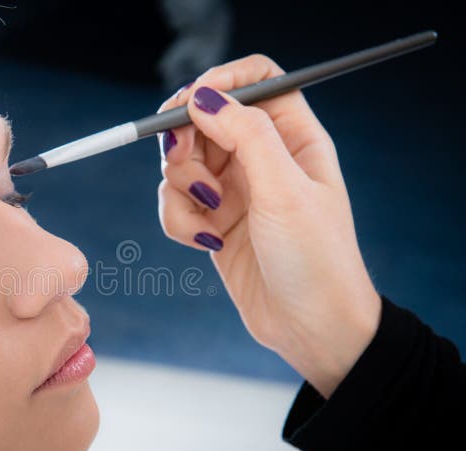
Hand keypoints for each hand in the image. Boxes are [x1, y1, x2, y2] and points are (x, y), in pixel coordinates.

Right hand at [156, 54, 381, 397]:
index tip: (190, 104)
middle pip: (205, 118)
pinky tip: (206, 243)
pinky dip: (179, 220)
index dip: (220, 82)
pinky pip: (175, 202)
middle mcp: (262, 157)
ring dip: (180, 188)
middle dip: (185, 140)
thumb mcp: (285, 192)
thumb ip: (247, 135)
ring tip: (207, 218)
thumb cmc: (315, 260)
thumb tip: (203, 96)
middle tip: (183, 163)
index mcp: (293, 137)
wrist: (310, 329)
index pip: (255, 80)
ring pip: (182, 162)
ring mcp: (235, 189)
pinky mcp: (212, 220)